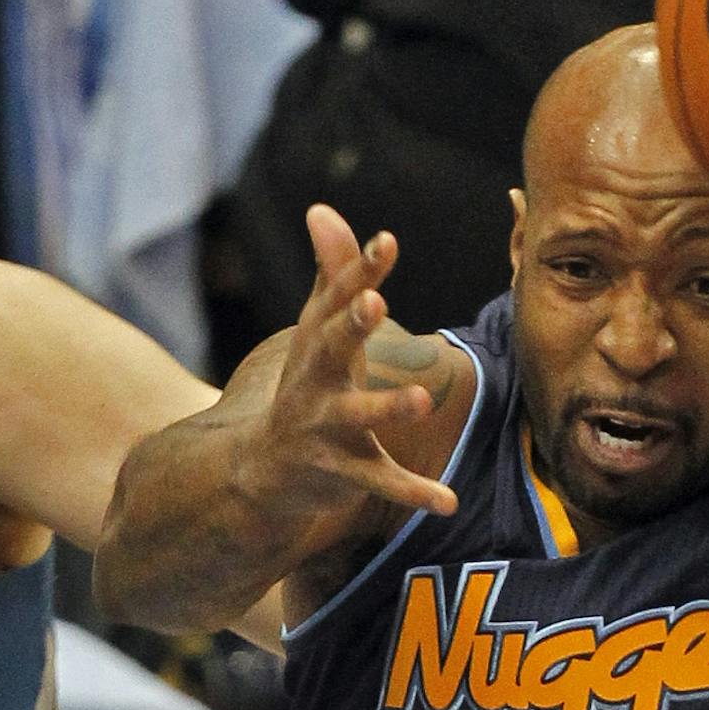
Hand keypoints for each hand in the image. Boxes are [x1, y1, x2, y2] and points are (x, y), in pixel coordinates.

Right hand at [242, 205, 456, 527]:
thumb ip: (330, 273)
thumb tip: (321, 209)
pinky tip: (449, 500)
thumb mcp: (315, 331)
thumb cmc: (306, 385)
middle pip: (333, 349)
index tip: (386, 240)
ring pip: (357, 417)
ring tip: (425, 398)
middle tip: (378, 303)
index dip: (359, 270)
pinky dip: (412, 492)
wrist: (260, 470)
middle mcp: (315, 381)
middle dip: (352, 327)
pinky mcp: (339, 473)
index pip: (338, 299)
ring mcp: (324, 429)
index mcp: (316, 343)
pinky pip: (378, 482)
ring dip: (388, 407)